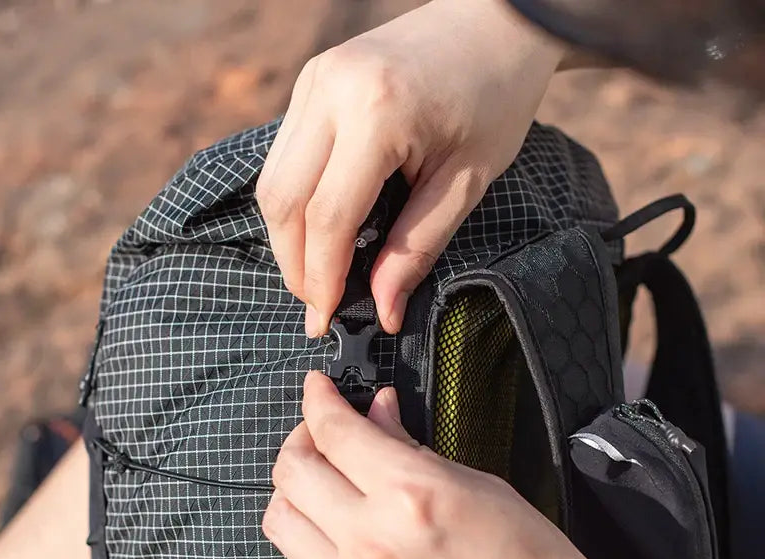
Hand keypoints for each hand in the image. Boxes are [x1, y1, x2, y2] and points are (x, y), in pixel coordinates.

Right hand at [257, 0, 563, 336]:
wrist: (495, 23)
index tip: (325, 321)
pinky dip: (294, 204)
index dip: (322, 279)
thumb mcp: (467, 182)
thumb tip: (384, 312)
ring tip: (317, 275)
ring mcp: (314, 80)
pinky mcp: (311, 81)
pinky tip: (318, 231)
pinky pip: (283, 157)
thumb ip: (417, 248)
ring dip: (287, 238)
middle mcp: (331, 90)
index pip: (327, 217)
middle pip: (282, 201)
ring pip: (272, 181)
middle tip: (318, 305)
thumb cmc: (494, 98)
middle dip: (294, 265)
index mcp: (377, 112)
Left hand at [263, 373, 625, 558]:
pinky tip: (339, 542)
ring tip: (324, 490)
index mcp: (412, 494)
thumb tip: (379, 414)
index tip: (317, 388)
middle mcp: (371, 541)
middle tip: (320, 437)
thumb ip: (415, 451)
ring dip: (297, 494)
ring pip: (281, 523)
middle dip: (300, 440)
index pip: (335, 431)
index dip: (319, 400)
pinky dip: (311, 547)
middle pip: (291, 472)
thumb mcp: (484, 491)